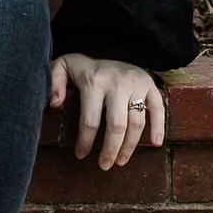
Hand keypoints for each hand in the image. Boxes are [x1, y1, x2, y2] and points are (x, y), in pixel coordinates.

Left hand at [50, 53, 164, 169]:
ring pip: (137, 122)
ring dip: (130, 145)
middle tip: (105, 165)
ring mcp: (136, 84)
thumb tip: (54, 104)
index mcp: (94, 82)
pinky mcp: (151, 85)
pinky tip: (155, 144)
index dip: (86, 141)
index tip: (81, 155)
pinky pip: (158, 108)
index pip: (90, 119)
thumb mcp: (62, 67)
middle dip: (111, 149)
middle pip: (117, 125)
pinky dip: (159, 127)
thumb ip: (53, 82)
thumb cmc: (83, 66)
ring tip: (121, 161)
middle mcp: (117, 84)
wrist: (109, 47)